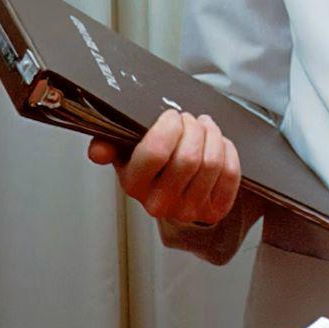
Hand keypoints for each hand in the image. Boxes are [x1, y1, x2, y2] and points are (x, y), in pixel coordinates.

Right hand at [87, 108, 241, 226]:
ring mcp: (188, 210)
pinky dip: (228, 152)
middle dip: (194, 128)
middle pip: (189, 158)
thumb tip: (98, 151)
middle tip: (190, 119)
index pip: (155, 152)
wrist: (173, 195)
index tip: (171, 116)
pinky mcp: (214, 211)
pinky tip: (219, 144)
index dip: (169, 126)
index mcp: (133, 185)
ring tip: (205, 127)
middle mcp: (160, 203)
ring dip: (213, 135)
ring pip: (213, 163)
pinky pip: (230, 174)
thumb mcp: (124, 153)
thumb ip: (109, 145)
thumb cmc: (151, 167)